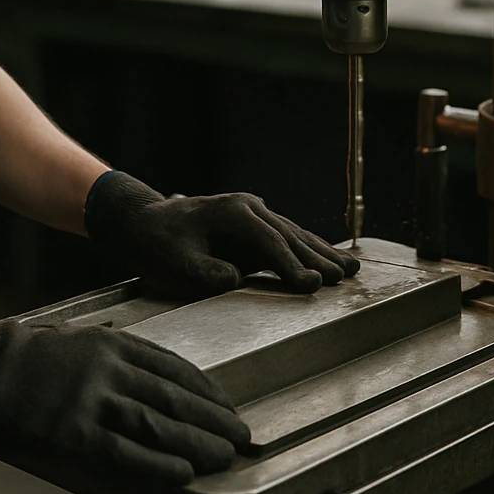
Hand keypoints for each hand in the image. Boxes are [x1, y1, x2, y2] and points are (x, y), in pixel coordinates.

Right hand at [0, 297, 249, 485]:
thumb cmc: (27, 354)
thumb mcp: (80, 336)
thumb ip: (117, 350)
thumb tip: (150, 367)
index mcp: (115, 343)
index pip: (176, 368)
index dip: (208, 391)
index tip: (229, 407)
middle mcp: (111, 368)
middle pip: (176, 396)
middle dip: (215, 418)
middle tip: (243, 436)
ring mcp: (92, 400)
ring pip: (160, 423)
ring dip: (198, 441)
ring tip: (226, 456)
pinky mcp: (73, 431)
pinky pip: (126, 450)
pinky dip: (160, 462)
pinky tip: (185, 472)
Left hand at [84, 171, 360, 295]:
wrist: (143, 222)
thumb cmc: (157, 244)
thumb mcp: (174, 263)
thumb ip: (205, 272)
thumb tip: (236, 278)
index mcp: (233, 212)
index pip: (270, 242)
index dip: (292, 265)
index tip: (311, 285)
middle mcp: (248, 207)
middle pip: (290, 235)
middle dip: (317, 258)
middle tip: (344, 278)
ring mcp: (253, 213)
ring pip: (294, 235)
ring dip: (320, 253)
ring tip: (349, 269)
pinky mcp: (253, 226)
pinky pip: (286, 239)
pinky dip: (308, 250)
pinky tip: (328, 260)